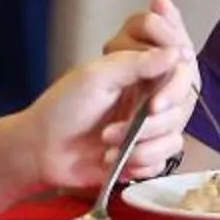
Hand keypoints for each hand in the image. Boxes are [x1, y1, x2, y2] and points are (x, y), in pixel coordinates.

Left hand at [21, 43, 186, 192]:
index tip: (154, 105)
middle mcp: (149, 102)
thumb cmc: (62, 108)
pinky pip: (162, 163)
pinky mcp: (143, 157)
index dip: (174, 92)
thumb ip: (138, 62)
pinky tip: (115, 163)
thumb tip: (176, 53)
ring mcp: (147, 131)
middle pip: (179, 113)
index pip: (179, 77)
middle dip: (147, 128)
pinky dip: (139, 166)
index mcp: (140, 76)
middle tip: (111, 132)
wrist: (41, 150)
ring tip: (107, 148)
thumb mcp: (97, 76)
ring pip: (173, 140)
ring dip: (140, 149)